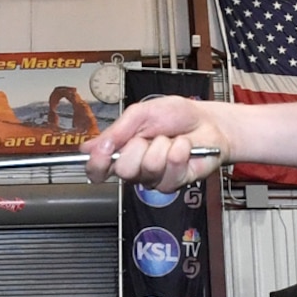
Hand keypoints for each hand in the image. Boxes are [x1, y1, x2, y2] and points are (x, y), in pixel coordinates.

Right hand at [84, 96, 228, 191]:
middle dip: (137, 146)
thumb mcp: (140, 113)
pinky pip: (170, 168)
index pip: (97, 169)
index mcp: (121, 151)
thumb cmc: (176, 116)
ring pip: (148, 167)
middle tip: (149, 137)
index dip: (96, 163)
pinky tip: (182, 147)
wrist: (206, 121)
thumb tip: (90, 147)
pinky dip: (179, 150)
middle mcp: (135, 168)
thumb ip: (117, 130)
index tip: (102, 151)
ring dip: (161, 146)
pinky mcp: (173, 182)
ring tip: (169, 140)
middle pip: (122, 170)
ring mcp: (154, 177)